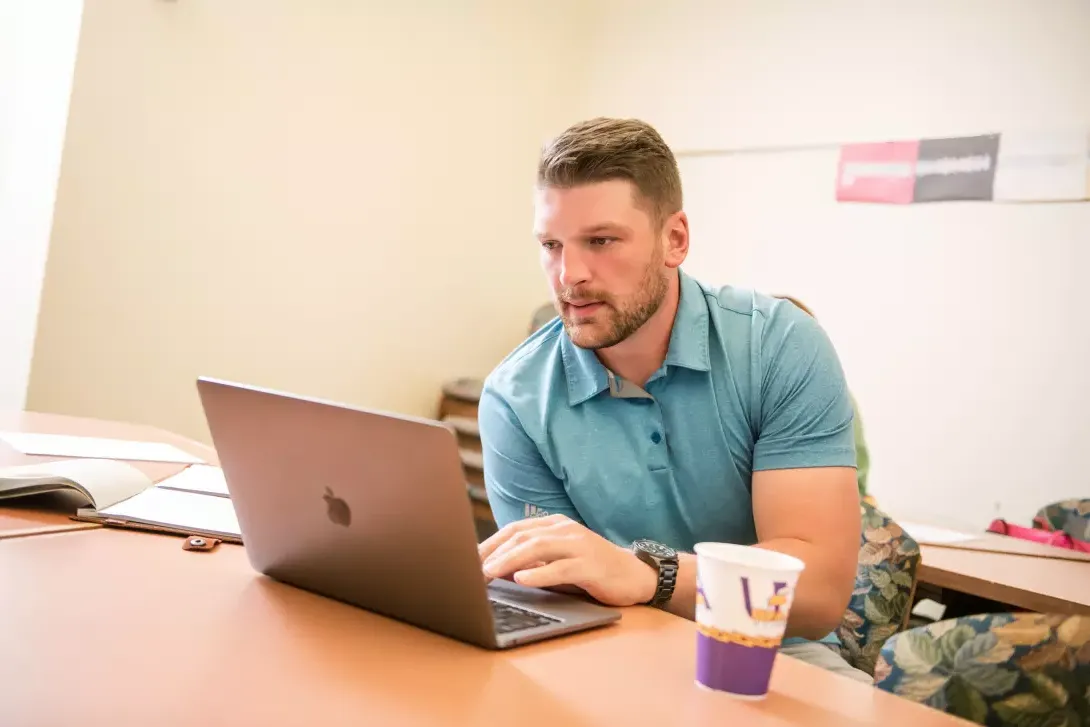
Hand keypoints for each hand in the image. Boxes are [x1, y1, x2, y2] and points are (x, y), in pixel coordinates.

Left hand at [477, 514, 656, 606]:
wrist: (634, 575)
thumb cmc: (591, 569)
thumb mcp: (558, 560)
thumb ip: (532, 561)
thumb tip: (495, 570)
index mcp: (554, 525)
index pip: (514, 530)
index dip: (489, 544)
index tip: (467, 560)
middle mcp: (565, 530)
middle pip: (521, 537)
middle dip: (493, 553)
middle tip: (470, 570)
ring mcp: (579, 545)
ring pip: (538, 548)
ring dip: (510, 561)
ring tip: (489, 573)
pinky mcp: (591, 565)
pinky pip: (561, 568)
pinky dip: (539, 573)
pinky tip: (522, 580)